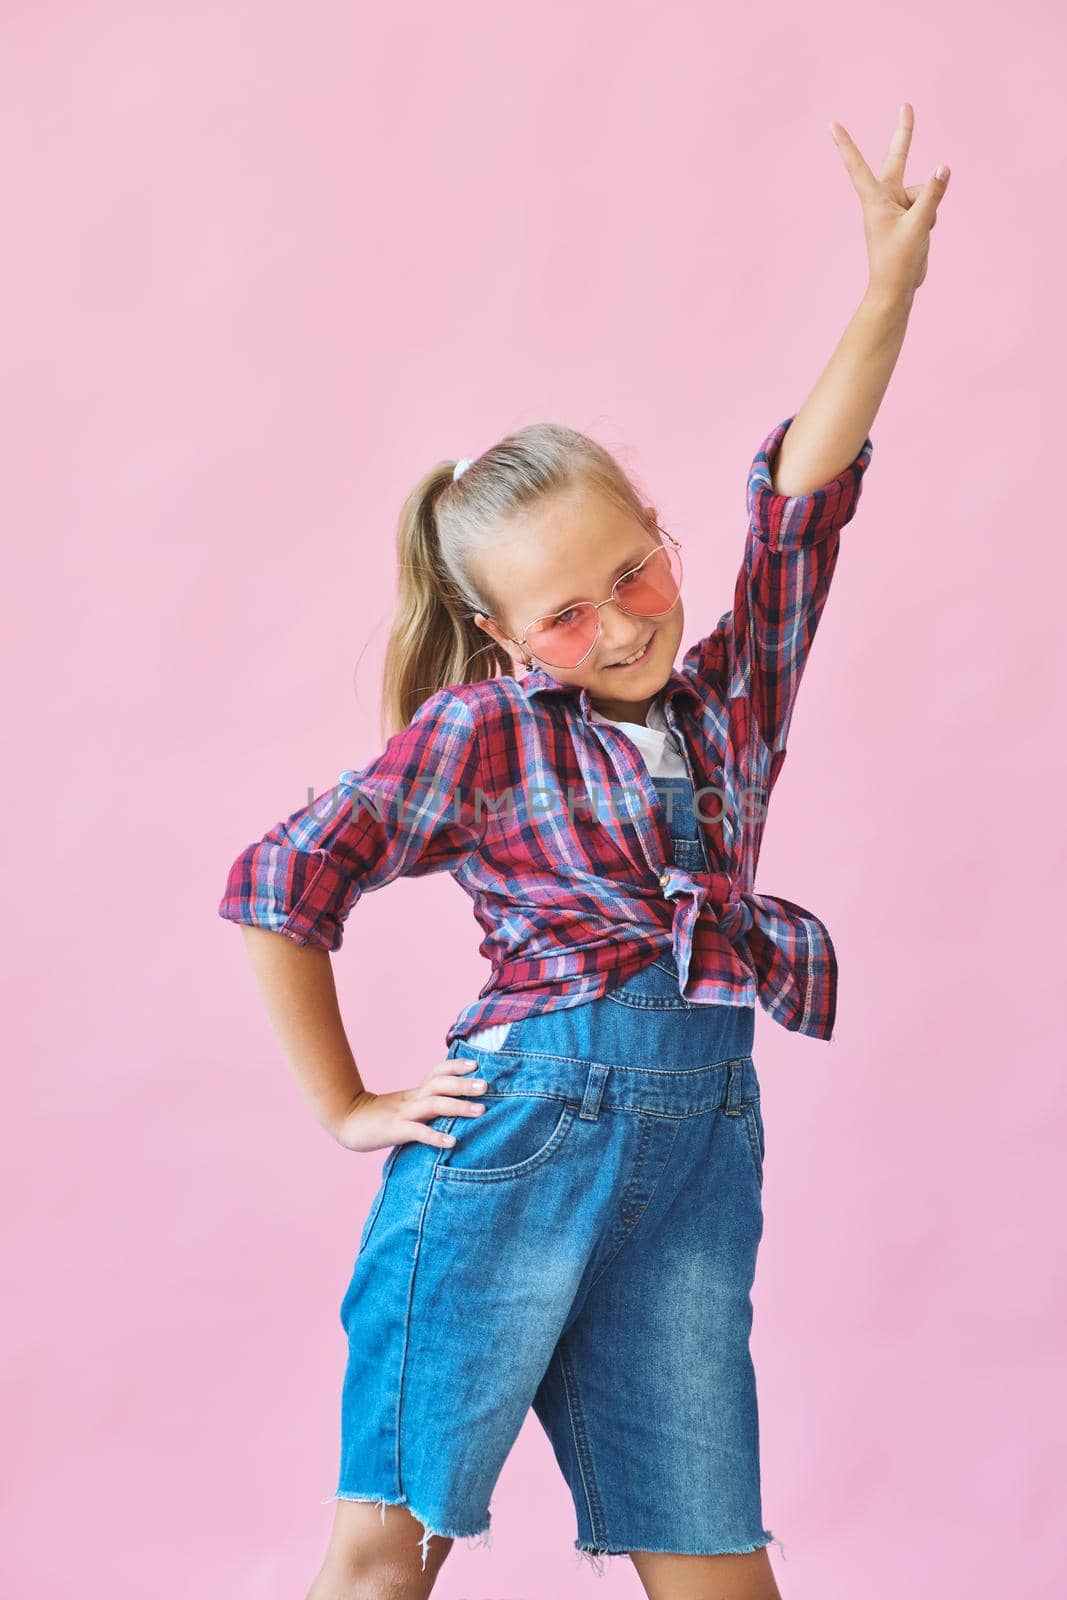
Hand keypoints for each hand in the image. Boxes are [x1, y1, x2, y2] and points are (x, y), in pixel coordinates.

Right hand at [331, 1058, 487, 1151]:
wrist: (346, 1123)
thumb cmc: (379, 1118)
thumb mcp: (405, 1107)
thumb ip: (426, 1106)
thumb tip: (453, 1108)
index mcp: (415, 1092)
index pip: (437, 1072)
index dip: (456, 1066)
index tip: (477, 1065)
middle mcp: (411, 1099)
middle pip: (440, 1085)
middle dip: (464, 1084)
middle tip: (486, 1086)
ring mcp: (403, 1114)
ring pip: (434, 1105)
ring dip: (459, 1106)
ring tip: (481, 1111)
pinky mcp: (395, 1131)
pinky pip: (418, 1132)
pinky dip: (435, 1136)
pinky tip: (452, 1142)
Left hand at [829, 102, 949, 303]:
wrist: (896, 289)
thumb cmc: (898, 261)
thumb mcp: (919, 225)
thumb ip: (932, 195)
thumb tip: (943, 166)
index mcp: (875, 200)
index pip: (857, 166)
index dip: (845, 144)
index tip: (832, 125)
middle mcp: (884, 199)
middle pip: (897, 160)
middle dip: (904, 135)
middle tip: (907, 106)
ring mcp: (897, 207)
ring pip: (923, 193)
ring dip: (927, 211)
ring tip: (913, 236)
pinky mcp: (909, 217)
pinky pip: (928, 206)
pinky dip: (929, 219)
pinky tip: (918, 238)